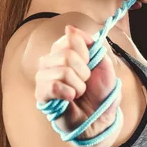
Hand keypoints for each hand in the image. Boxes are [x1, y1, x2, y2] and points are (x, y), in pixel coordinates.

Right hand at [35, 25, 121, 143]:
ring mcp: (44, 77)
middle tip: (85, 82)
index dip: (86, 52)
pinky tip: (71, 98)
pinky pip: (51, 86)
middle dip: (83, 71)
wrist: (100, 119)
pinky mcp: (42, 95)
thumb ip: (90, 44)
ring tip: (78, 93)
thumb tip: (69, 28)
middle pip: (66, 53)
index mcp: (66, 51)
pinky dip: (67, 92)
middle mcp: (51, 61)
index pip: (71, 38)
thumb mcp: (104, 64)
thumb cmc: (101, 92)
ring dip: (78, 84)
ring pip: (61, 70)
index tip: (91, 64)